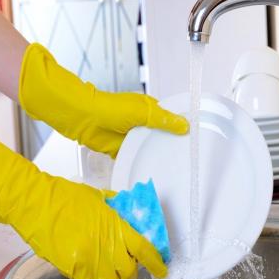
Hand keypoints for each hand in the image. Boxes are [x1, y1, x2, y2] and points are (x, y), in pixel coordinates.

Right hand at [0, 139, 166, 278]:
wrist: (37, 203)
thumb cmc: (66, 196)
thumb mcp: (98, 198)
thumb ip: (115, 209)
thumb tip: (126, 213)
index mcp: (116, 225)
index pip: (143, 248)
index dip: (155, 262)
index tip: (161, 270)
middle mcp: (107, 245)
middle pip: (129, 271)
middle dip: (131, 275)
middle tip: (127, 271)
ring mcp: (91, 259)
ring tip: (107, 276)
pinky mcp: (74, 268)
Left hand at [18, 43, 188, 157]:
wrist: (84, 119)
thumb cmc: (111, 108)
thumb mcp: (143, 112)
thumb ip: (164, 120)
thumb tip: (185, 125)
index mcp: (150, 110)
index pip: (171, 119)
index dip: (182, 128)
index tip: (194, 139)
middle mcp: (144, 123)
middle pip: (162, 136)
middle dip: (171, 144)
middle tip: (187, 158)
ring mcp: (133, 137)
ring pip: (150, 148)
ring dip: (157, 154)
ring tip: (174, 167)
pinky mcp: (123, 149)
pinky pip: (136, 157)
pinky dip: (142, 162)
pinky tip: (153, 169)